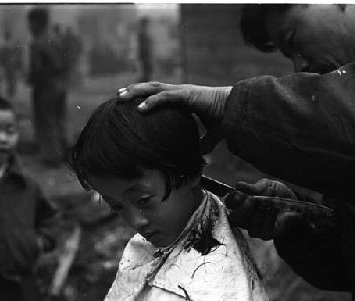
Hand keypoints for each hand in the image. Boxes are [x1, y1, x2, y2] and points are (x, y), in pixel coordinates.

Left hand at [117, 82, 231, 153]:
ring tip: (120, 97)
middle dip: (133, 91)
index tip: (130, 102)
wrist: (237, 112)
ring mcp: (182, 91)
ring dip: (135, 92)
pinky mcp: (186, 95)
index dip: (144, 96)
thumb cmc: (225, 120)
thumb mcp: (211, 135)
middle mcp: (180, 92)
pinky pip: (164, 97)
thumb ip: (204, 144)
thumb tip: (202, 157)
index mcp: (184, 98)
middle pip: (151, 88)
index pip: (159, 94)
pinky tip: (139, 108)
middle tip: (117, 96)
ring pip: (153, 88)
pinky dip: (151, 101)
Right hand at [225, 179, 302, 239]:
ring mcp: (254, 227)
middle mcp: (245, 217)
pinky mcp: (265, 234)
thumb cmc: (276, 193)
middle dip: (242, 209)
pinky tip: (273, 210)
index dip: (231, 200)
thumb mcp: (266, 186)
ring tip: (268, 202)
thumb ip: (253, 187)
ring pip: (249, 225)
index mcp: (241, 203)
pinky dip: (268, 219)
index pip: (229, 203)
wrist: (295, 204)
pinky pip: (262, 230)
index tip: (238, 194)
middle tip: (251, 200)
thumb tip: (239, 185)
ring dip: (259, 212)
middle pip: (234, 218)